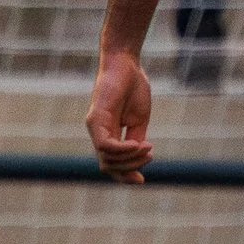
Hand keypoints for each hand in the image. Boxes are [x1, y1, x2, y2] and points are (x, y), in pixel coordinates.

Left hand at [86, 49, 153, 177]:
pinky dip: (123, 150)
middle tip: (150, 157)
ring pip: (106, 159)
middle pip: (107, 166)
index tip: (141, 181)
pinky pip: (106, 145)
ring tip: (148, 148)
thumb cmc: (133, 87)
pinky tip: (138, 144)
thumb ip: (135, 139)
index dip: (125, 175)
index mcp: (108, 134)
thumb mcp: (138, 120)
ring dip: (130, 159)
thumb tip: (136, 159)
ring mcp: (94, 126)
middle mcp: (97, 133)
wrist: (126, 63)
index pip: (111, 163)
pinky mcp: (95, 118)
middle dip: (130, 168)